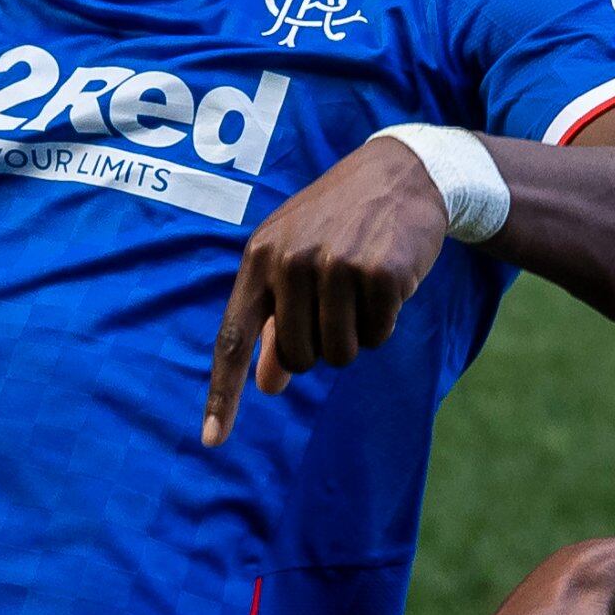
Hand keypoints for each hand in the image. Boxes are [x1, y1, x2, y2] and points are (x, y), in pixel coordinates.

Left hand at [201, 136, 455, 445]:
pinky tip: (387, 279)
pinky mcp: (379, 273)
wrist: (401, 174)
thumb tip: (267, 385)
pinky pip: (379, 334)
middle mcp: (290, 262)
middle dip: (322, 347)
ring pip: (341, 353)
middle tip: (338, 305)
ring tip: (363, 289)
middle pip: (299, 359)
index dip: (223, 394)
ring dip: (358, 334)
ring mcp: (334, 266)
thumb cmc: (340, 223)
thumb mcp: (295, 260)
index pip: (233, 339)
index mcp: (259, 259)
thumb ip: (275, 322)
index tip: (212, 440)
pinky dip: (386, 319)